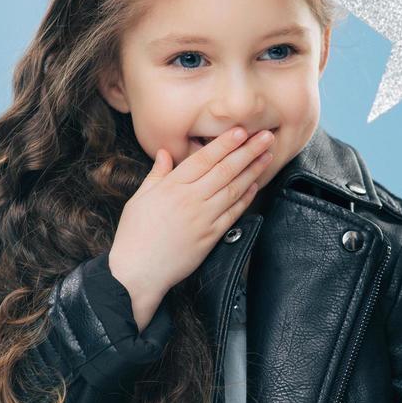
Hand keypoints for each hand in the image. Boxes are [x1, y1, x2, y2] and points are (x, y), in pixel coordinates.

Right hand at [109, 126, 274, 300]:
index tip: (240, 130)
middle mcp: (190, 200)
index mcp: (171, 187)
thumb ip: (157, 175)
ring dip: (253, 170)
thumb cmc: (134, 235)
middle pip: (224, 170)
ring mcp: (203, 219)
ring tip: (267, 155)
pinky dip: (246, 198)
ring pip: (233, 189)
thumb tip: (166, 154)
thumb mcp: (139, 199)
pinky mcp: (211, 237)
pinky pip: (233, 213)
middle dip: (248, 150)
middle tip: (266, 136)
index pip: (203, 159)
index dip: (224, 143)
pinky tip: (256, 185)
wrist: (137, 272)